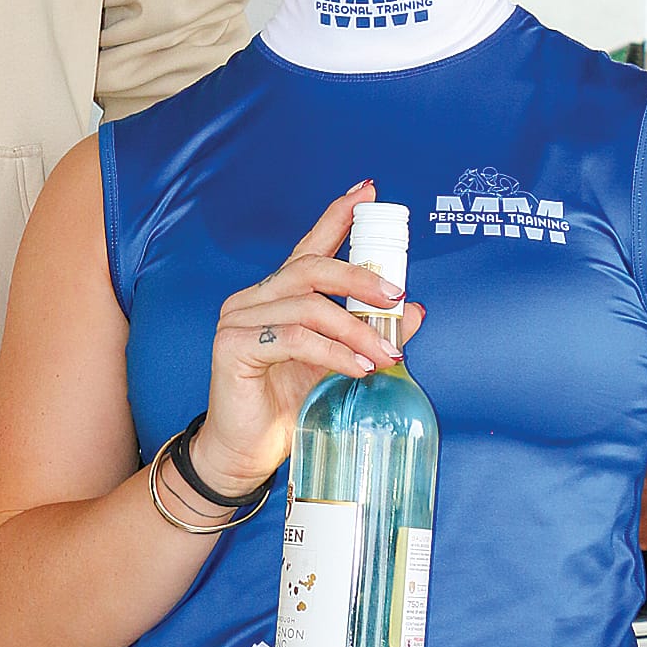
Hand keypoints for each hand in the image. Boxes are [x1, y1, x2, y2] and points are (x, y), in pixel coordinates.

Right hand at [185, 181, 424, 500]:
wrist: (245, 453)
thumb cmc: (286, 408)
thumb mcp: (339, 366)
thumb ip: (369, 336)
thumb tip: (413, 311)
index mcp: (277, 296)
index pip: (308, 247)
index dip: (337, 217)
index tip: (368, 192)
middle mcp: (253, 298)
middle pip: (311, 268)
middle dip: (361, 278)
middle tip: (397, 296)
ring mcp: (237, 319)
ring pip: (307, 305)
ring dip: (355, 329)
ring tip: (384, 356)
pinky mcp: (232, 346)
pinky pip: (292, 338)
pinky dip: (332, 352)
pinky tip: (356, 368)